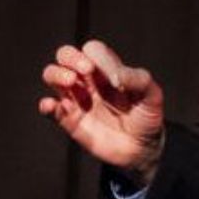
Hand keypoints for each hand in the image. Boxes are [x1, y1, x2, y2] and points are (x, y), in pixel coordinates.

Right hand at [39, 39, 163, 185]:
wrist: (142, 147)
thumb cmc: (147, 115)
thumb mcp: (151, 94)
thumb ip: (136, 80)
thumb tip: (113, 77)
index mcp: (108, 70)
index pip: (92, 50)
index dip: (94, 55)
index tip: (104, 71)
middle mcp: (89, 81)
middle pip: (66, 56)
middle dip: (69, 57)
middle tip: (84, 71)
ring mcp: (77, 99)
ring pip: (52, 76)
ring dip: (56, 74)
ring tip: (70, 82)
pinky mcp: (69, 120)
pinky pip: (50, 108)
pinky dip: (46, 105)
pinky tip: (53, 106)